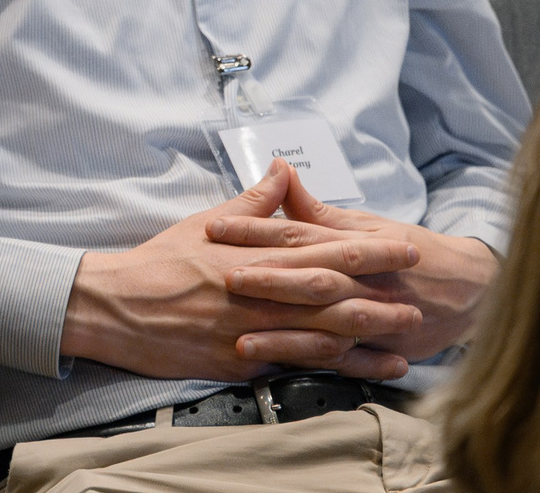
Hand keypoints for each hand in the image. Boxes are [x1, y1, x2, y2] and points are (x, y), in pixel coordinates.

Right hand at [61, 162, 423, 383]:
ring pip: (322, 331)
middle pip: (332, 292)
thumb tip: (281, 170)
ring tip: (407, 333)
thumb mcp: (205, 222)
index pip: (321, 248)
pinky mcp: (243, 361)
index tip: (403, 246)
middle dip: (380, 293)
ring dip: (369, 333)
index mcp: (254, 254)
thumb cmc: (161, 261)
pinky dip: (337, 366)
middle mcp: (260, 291)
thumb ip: (252, 203)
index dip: (367, 249)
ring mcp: (253, 328)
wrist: (116, 305)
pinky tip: (365, 369)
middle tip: (423, 295)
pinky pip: (298, 363)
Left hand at [208, 162, 495, 364]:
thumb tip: (280, 172)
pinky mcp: (385, 348)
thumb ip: (317, 210)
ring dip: (284, 335)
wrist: (474, 287)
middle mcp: (362, 280)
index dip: (256, 230)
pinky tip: (284, 371)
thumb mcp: (366, 223)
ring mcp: (375, 317)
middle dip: (268, 280)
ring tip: (243, 342)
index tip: (216, 228)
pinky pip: (347, 360)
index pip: (297, 233)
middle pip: (310, 278)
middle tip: (224, 278)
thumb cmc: (411, 248)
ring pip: (325, 326)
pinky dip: (317, 366)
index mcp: (352, 244)